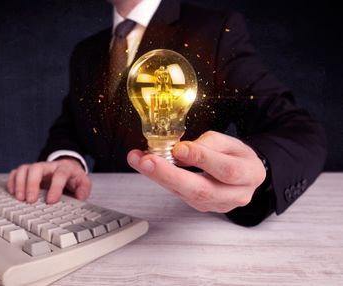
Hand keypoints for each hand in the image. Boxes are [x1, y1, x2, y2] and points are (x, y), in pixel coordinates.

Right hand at [7, 158, 90, 203]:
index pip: (60, 174)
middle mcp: (49, 166)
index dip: (55, 187)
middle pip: (37, 168)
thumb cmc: (73, 178)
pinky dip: (12, 182)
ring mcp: (37, 168)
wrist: (66, 168)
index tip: (51, 201)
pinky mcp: (28, 172)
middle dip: (32, 184)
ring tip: (20, 198)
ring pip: (24, 169)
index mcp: (64, 168)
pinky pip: (16, 172)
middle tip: (30, 200)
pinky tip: (13, 193)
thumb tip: (80, 196)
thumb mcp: (83, 182)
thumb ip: (83, 189)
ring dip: (19, 183)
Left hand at [127, 131, 265, 212]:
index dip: (201, 158)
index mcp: (249, 174)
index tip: (178, 148)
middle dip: (170, 175)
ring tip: (138, 160)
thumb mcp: (229, 142)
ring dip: (158, 177)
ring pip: (186, 195)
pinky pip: (179, 194)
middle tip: (147, 161)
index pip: (226, 170)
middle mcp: (235, 195)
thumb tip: (180, 151)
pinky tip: (146, 166)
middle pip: (201, 190)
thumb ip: (208, 144)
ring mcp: (217, 205)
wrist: (244, 175)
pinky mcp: (201, 207)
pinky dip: (161, 179)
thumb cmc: (236, 156)